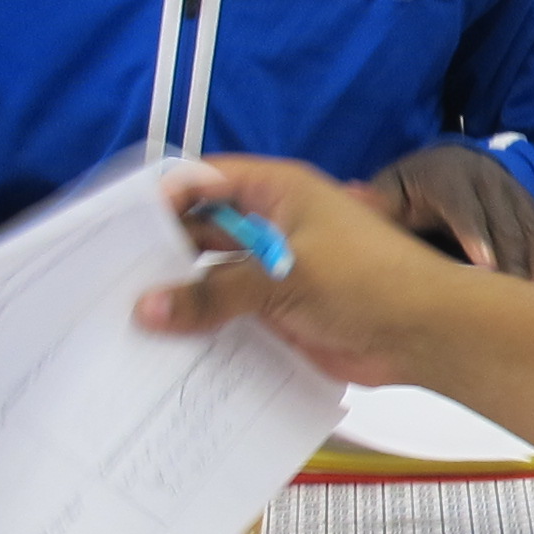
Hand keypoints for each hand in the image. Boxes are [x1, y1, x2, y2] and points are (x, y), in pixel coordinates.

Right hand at [138, 155, 494, 386]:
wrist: (426, 333)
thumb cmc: (368, 280)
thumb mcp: (283, 276)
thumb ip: (215, 292)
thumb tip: (149, 308)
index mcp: (275, 191)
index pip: (202, 182)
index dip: (160, 199)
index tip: (114, 229)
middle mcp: (270, 226)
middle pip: (201, 233)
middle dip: (161, 255)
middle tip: (107, 282)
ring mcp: (275, 271)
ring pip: (213, 279)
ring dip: (181, 298)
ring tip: (124, 321)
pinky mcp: (281, 313)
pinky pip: (231, 318)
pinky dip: (205, 331)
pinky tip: (167, 351)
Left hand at [366, 140, 533, 283]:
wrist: (442, 163)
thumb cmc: (409, 188)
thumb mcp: (388, 190)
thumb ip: (374, 202)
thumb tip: (352, 197)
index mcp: (449, 175)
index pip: (464, 208)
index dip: (475, 236)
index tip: (485, 267)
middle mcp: (489, 180)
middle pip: (505, 225)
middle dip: (513, 261)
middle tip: (520, 296)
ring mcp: (516, 195)